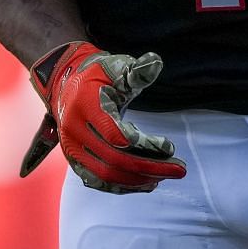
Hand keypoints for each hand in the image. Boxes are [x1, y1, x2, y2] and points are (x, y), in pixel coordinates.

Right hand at [17, 41, 187, 192]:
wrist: (67, 85)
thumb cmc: (100, 76)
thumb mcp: (117, 68)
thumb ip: (137, 71)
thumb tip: (156, 62)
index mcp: (84, 105)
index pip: (115, 134)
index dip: (144, 144)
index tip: (169, 146)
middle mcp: (73, 131)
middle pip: (114, 160)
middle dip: (150, 167)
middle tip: (180, 170)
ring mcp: (71, 149)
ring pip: (106, 175)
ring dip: (139, 180)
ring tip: (166, 176)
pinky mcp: (74, 161)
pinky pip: (98, 181)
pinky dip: (123, 186)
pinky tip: (147, 182)